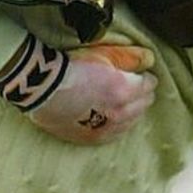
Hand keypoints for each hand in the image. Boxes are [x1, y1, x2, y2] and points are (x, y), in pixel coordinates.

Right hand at [26, 43, 156, 145]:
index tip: (141, 74)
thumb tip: (150, 59)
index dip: (145, 77)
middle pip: (143, 105)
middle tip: (134, 87)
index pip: (148, 85)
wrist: (41, 87)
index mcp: (124, 90)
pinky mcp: (91, 138)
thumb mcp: (102, 54)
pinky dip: (118, 126)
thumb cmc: (70, 66)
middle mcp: (118, 113)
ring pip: (131, 122)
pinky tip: (114, 119)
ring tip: (123, 102)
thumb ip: (130, 57)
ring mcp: (105, 129)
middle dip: (141, 94)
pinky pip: (114, 135)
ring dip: (132, 111)